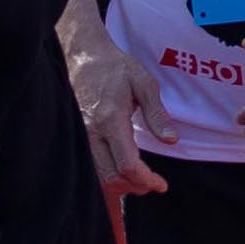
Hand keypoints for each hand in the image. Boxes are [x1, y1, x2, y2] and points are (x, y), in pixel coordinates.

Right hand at [68, 34, 173, 196]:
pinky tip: (118, 175)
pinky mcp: (74, 136)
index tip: (161, 185)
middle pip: (110, 177)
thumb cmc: (116, 67)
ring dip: (118, 185)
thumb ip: (157, 114)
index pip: (128, 164)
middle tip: (152, 185)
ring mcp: (78, 136)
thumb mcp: (144, 84)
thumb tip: (171, 140)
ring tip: (138, 182)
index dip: (146, 180)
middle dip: (133, 187)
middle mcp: (90, 133)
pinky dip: (103, 177)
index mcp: (111, 121)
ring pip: (96, 175)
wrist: (82, 56)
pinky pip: (87, 165)